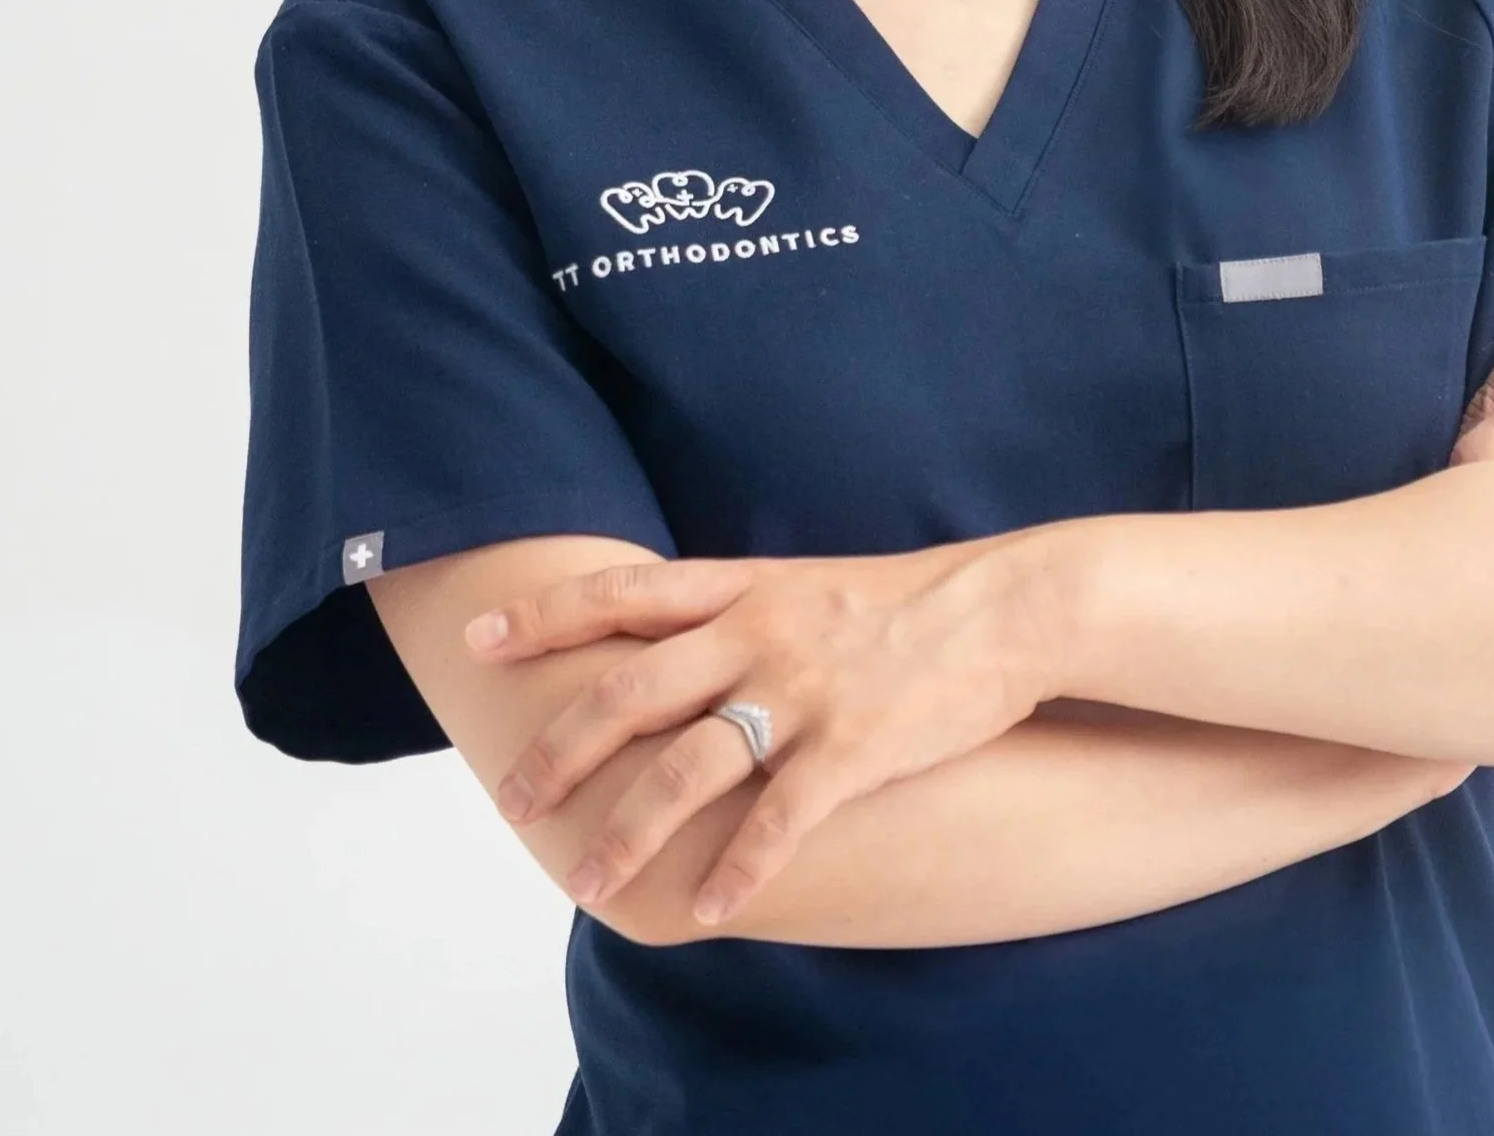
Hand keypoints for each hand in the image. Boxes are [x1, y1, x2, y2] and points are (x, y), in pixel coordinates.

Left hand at [463, 531, 1064, 929]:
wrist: (1011, 605)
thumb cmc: (911, 600)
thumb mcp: (810, 584)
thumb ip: (740, 609)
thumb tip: (674, 643)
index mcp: (747, 589)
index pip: (626, 595)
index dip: (549, 617)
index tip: (483, 640)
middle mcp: (760, 635)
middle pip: (632, 692)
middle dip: (562, 750)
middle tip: (512, 800)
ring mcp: (805, 692)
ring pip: (690, 767)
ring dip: (632, 830)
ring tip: (589, 882)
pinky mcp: (855, 746)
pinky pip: (782, 820)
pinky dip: (741, 869)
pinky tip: (709, 909)